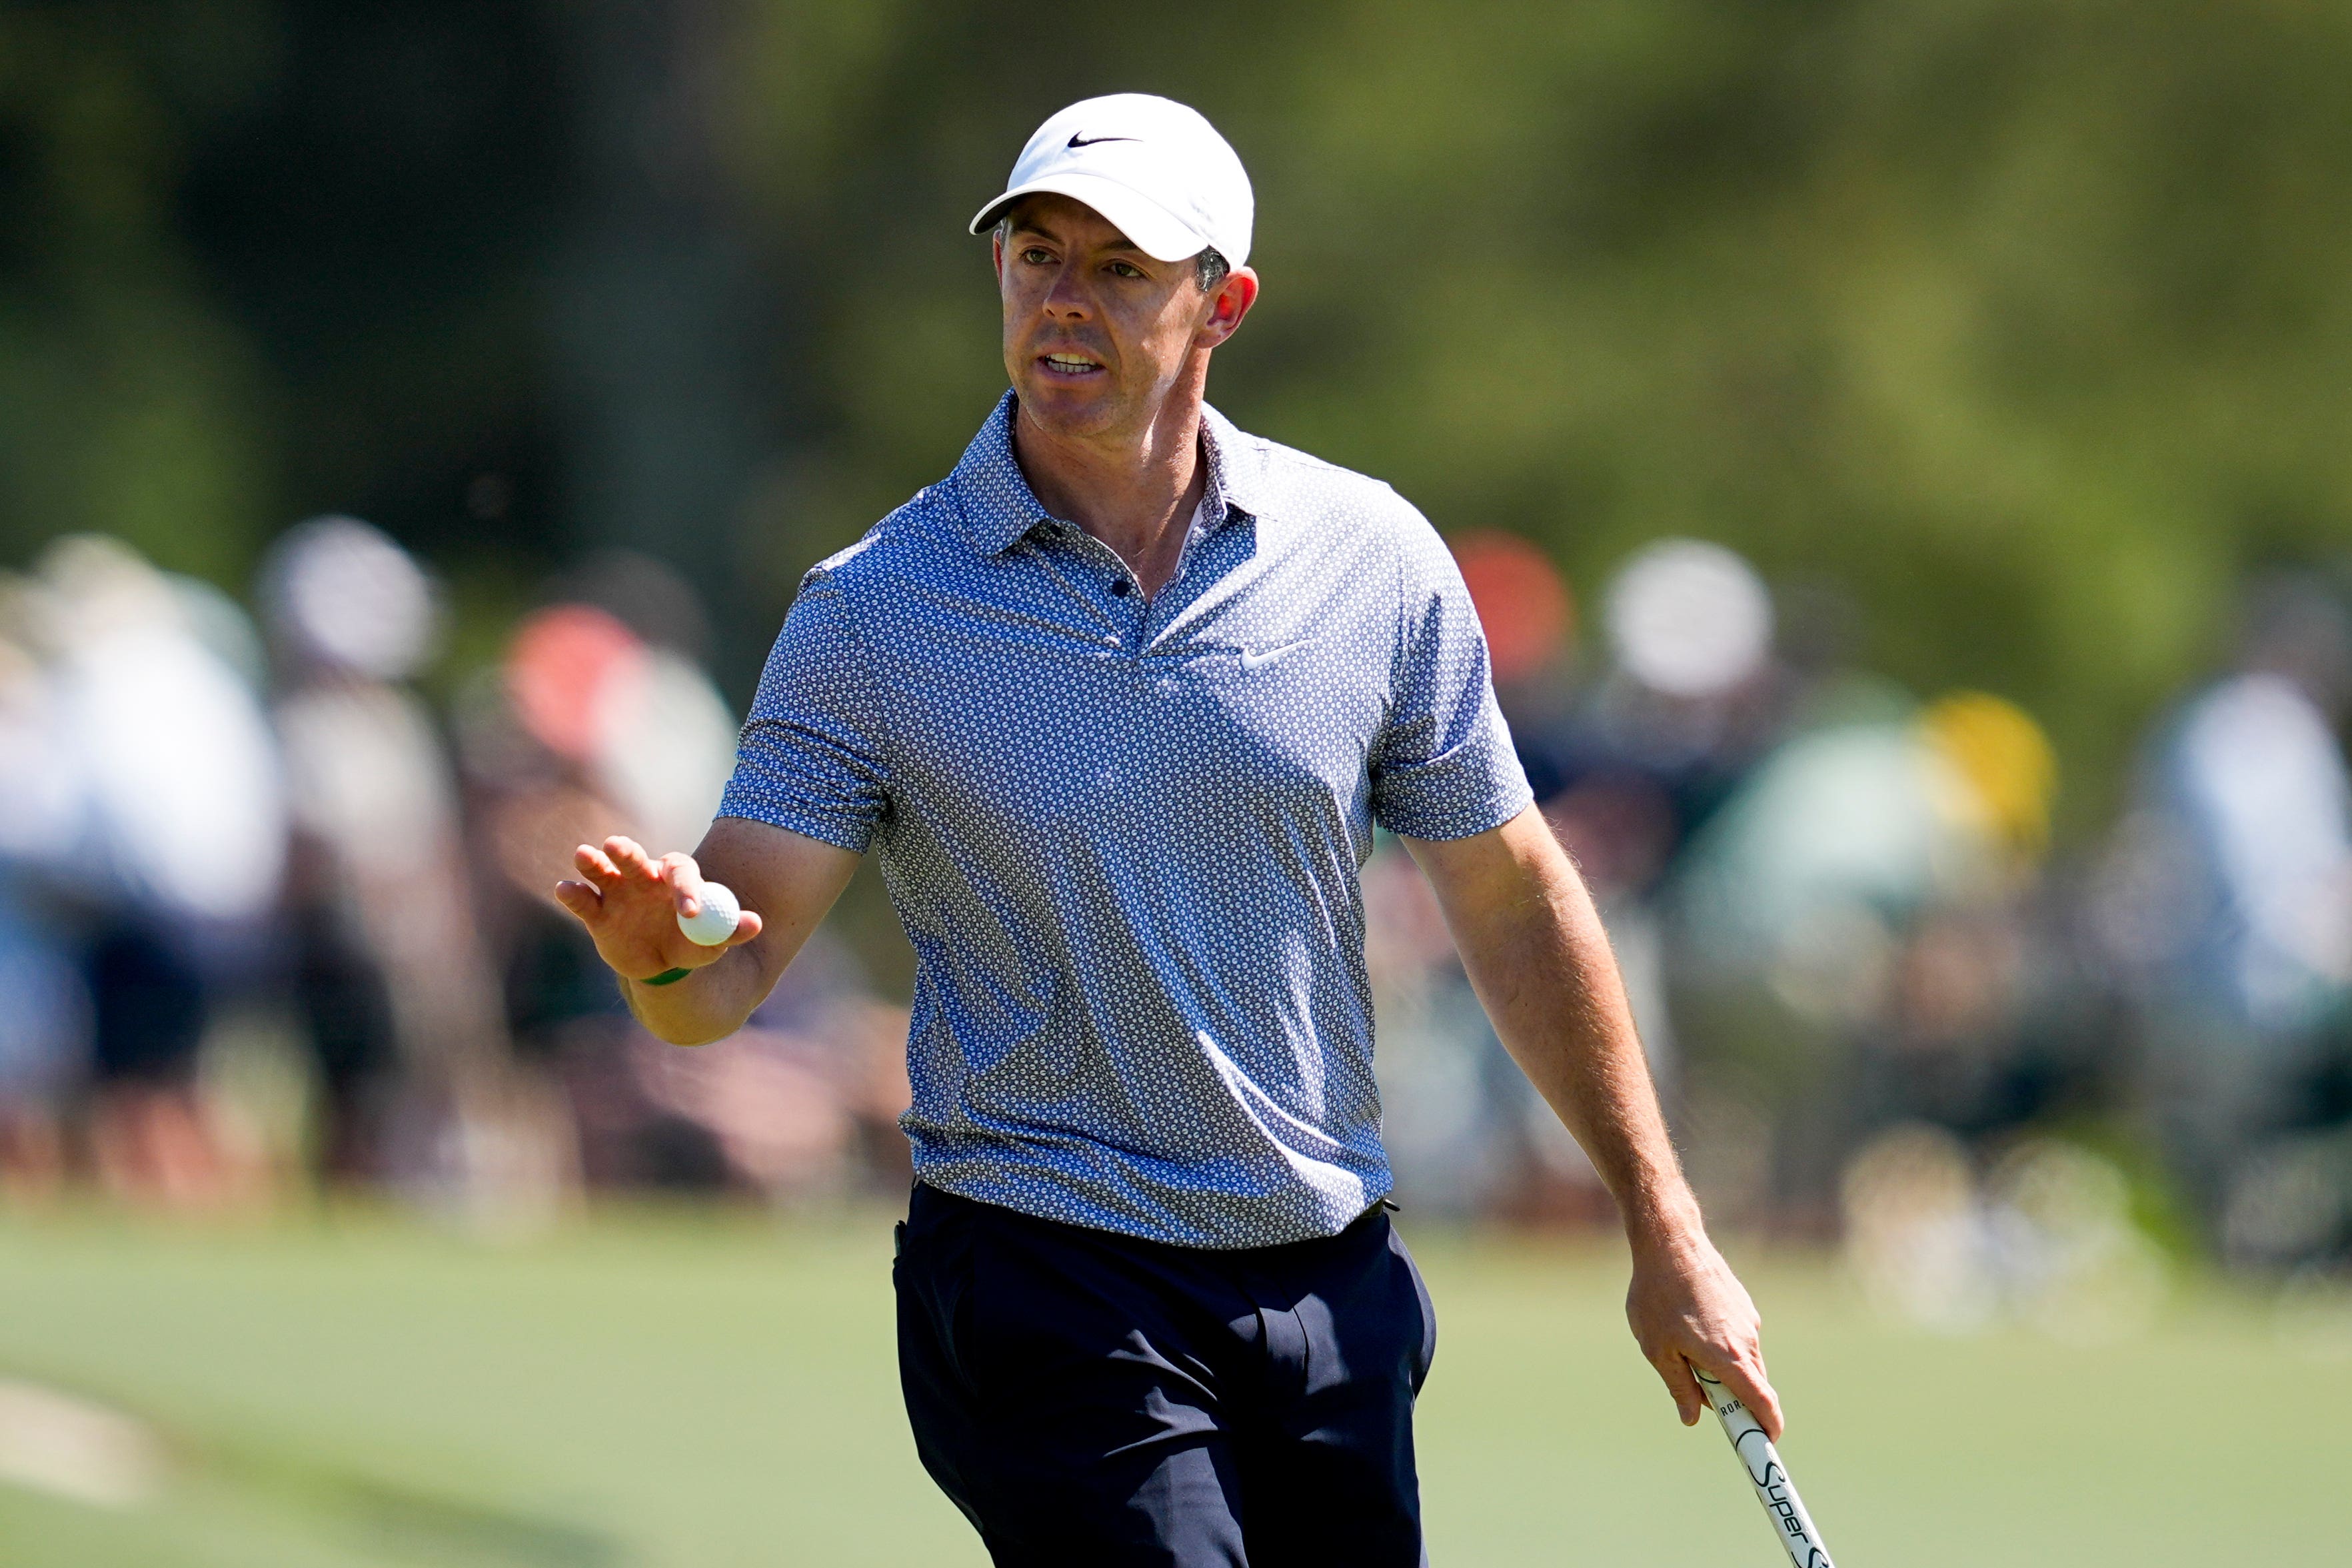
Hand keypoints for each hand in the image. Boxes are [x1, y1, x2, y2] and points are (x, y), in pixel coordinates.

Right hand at [553, 835, 764, 982]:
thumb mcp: (715, 938)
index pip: (680, 872)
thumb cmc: (693, 940)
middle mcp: (643, 877)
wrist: (664, 962)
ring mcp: (616, 892)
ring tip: (585, 855)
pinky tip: (565, 889)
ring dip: (593, 862)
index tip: (691, 913)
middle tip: (617, 846)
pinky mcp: (596, 913)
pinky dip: (573, 893)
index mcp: (676, 878)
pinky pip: (583, 900)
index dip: (686, 889)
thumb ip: (733, 929)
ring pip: (603, 871)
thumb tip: (756, 923)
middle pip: (634, 858)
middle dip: (626, 852)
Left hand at [1625, 1228, 1782, 1440]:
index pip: (1762, 1402)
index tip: (1766, 1442)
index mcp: (1728, 1357)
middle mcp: (1746, 1340)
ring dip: (1724, 1368)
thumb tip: (1693, 1419)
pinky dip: (1724, 1345)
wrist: (1670, 1242)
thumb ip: (1679, 1387)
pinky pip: (1739, 1338)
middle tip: (1698, 1394)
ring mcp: (1748, 1319)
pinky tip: (1691, 1326)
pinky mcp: (1743, 1304)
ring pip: (1744, 1360)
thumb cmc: (1657, 1297)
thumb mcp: (1657, 1350)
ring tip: (1683, 1347)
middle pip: (1753, 1385)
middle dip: (1733, 1398)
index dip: (1768, 1427)